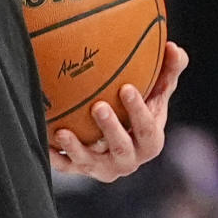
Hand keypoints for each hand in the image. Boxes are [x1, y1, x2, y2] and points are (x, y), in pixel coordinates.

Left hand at [49, 41, 188, 183]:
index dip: (138, 111)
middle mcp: (128, 160)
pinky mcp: (80, 171)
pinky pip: (65, 167)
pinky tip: (43, 142)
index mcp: (150, 142)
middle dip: (111, 129)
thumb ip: (168, 72)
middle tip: (98, 106)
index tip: (126, 88)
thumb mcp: (156, 93)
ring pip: (90, 162)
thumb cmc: (138, 109)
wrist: (113, 141)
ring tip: (63, 132)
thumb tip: (174, 47)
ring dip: (76, 148)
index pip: (148, 129)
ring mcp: (103, 168)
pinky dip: (53, 157)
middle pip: (121, 148)